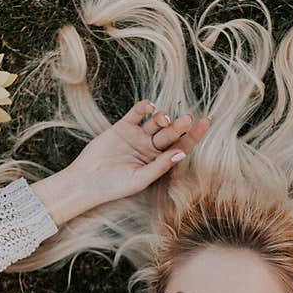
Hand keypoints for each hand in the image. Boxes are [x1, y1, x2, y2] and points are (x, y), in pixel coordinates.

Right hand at [64, 99, 211, 207]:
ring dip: (163, 117)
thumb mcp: (141, 179)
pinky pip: (136, 113)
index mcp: (159, 161)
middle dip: (179, 126)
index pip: (181, 146)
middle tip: (187, 119)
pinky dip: (144, 108)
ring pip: (156, 122)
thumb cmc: (115, 186)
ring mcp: (137, 136)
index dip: (194, 135)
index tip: (206, 123)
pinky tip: (149, 107)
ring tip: (164, 120)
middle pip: (170, 133)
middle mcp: (151, 147)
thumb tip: (182, 152)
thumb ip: (161, 165)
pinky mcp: (122, 127)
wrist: (87, 181)